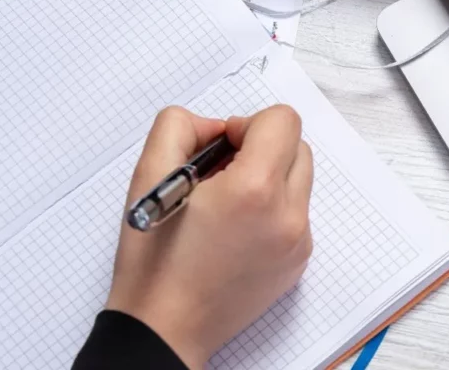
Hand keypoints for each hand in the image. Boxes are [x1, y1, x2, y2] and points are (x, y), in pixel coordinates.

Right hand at [106, 106, 313, 369]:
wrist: (166, 327)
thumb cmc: (154, 259)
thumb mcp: (149, 175)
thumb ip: (180, 127)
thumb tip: (216, 127)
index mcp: (254, 189)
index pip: (283, 120)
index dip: (247, 124)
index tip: (221, 148)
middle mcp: (288, 214)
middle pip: (297, 146)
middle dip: (261, 148)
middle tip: (219, 174)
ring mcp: (299, 241)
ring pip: (299, 179)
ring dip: (269, 176)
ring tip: (226, 203)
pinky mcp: (298, 261)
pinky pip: (297, 213)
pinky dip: (273, 208)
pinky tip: (235, 230)